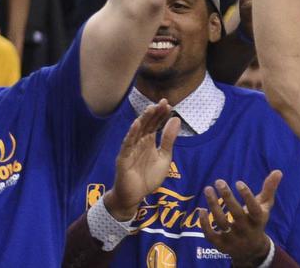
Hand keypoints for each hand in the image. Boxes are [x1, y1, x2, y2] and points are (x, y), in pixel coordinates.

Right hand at [103, 99, 178, 217]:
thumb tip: (176, 120)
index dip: (161, 115)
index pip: (155, 124)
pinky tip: (136, 123)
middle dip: (154, 113)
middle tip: (163, 102)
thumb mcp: (164, 158)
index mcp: (149, 141)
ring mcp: (131, 148)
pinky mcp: (123, 157)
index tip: (169, 105)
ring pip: (137, 131)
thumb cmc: (148, 177)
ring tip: (151, 108)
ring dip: (143, 119)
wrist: (134, 196)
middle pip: (147, 124)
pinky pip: (127, 144)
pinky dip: (131, 133)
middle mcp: (139, 142)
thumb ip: (169, 140)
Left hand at [200, 170, 282, 267]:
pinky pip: (211, 235)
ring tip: (208, 189)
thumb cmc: (256, 221)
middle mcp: (246, 230)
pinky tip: (201, 209)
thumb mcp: (264, 207)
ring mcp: (233, 239)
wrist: (251, 251)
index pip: (254, 209)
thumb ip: (269, 189)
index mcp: (258, 220)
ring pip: (222, 222)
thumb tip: (278, 171)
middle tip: (219, 181)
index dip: (247, 196)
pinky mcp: (221, 245)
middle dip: (227, 197)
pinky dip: (205, 223)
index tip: (238, 182)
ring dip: (214, 205)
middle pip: (237, 214)